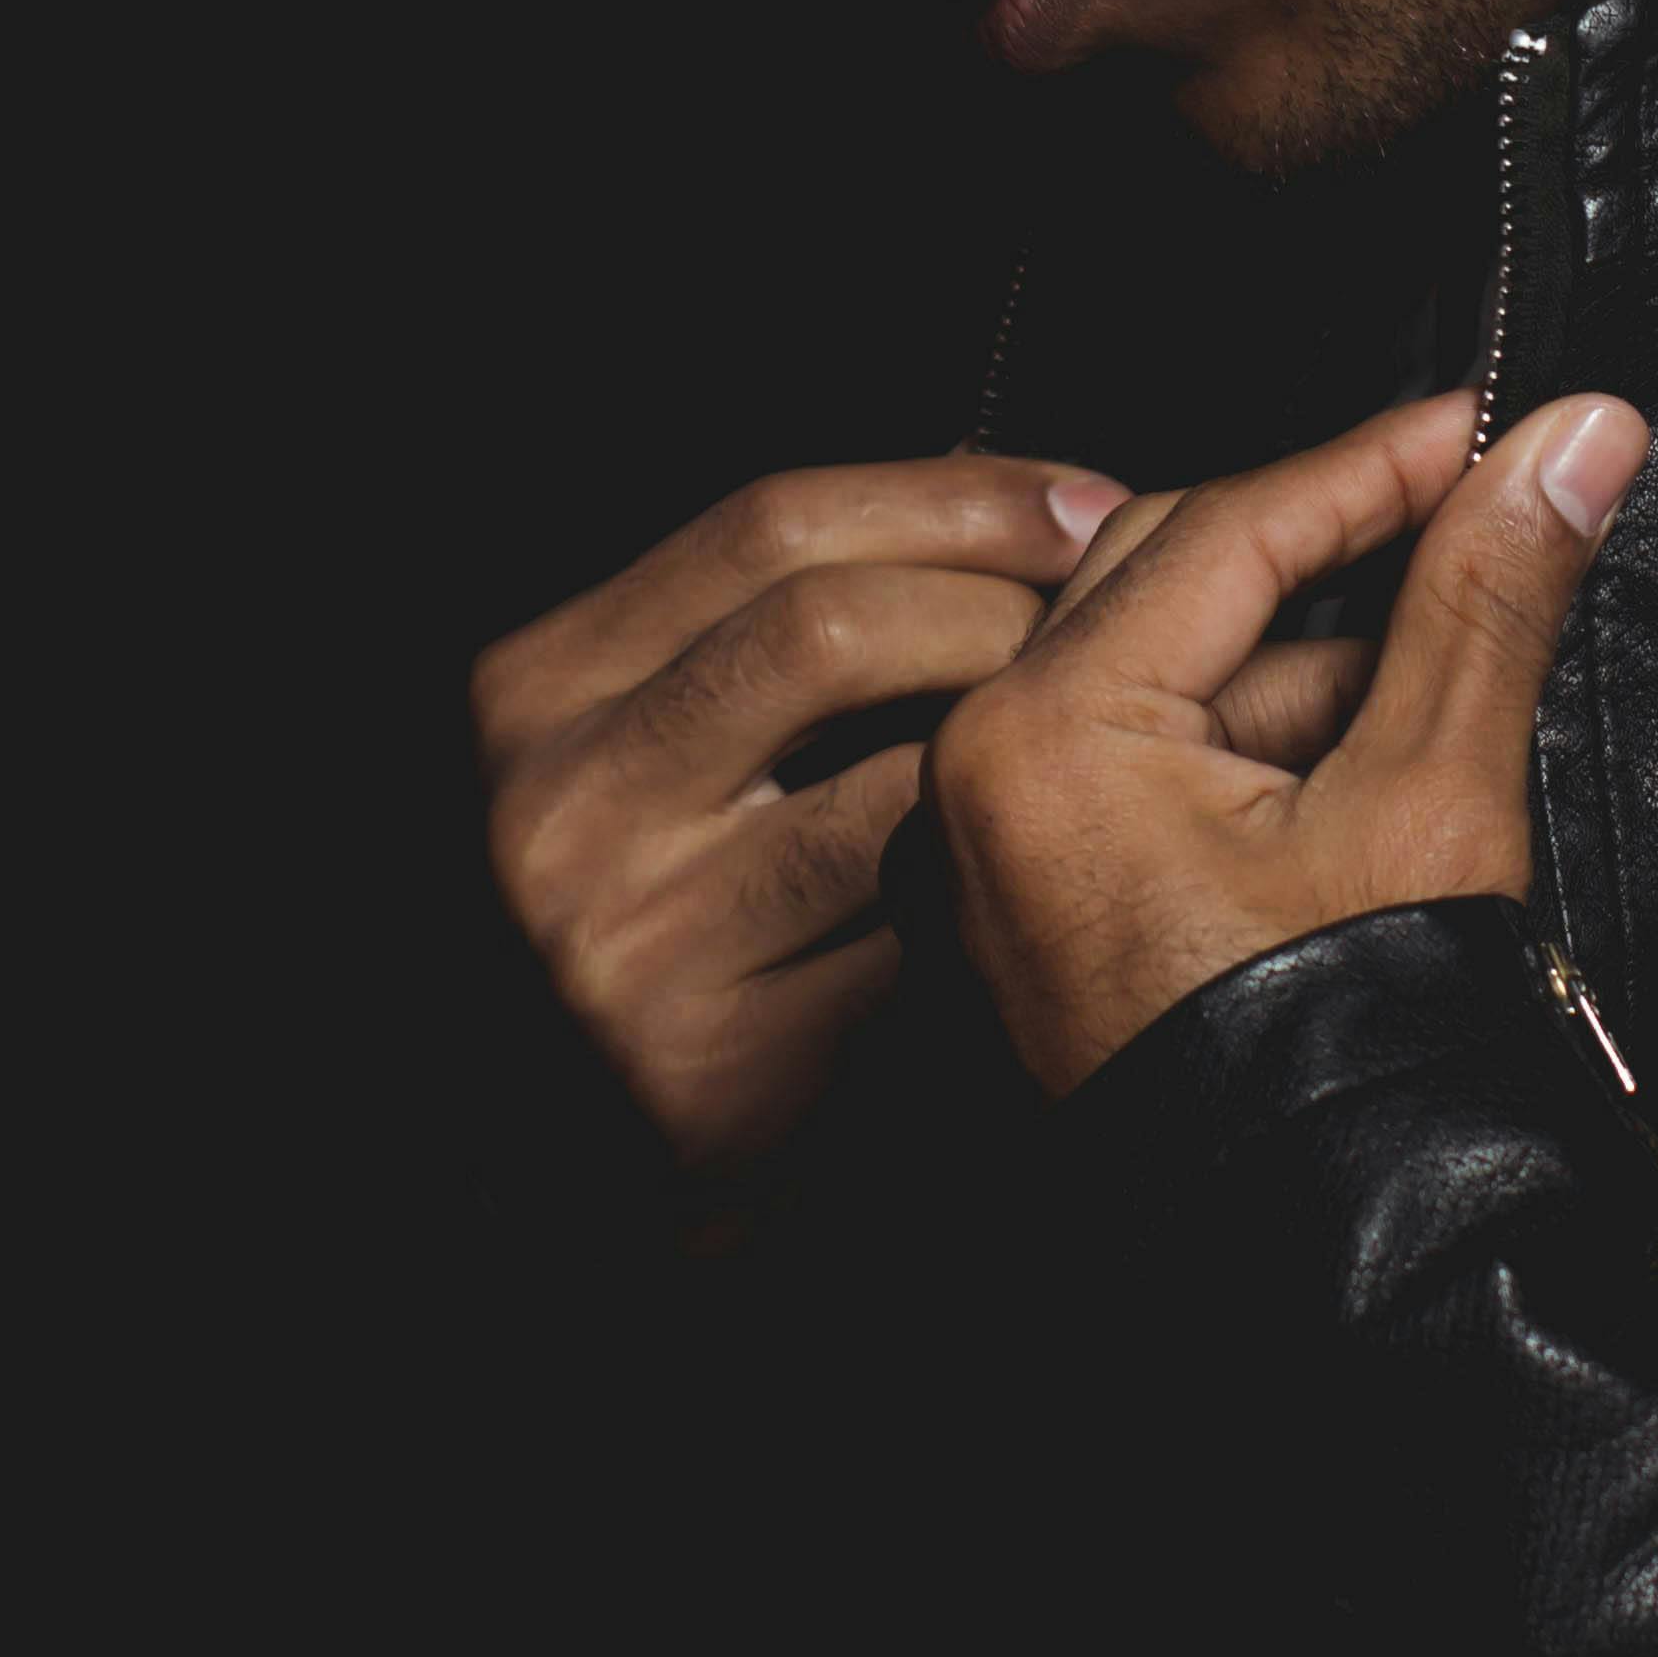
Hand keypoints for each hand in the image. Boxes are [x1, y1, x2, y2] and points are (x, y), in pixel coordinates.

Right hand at [472, 454, 1130, 1166]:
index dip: (953, 497)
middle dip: (1004, 608)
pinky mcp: (716, 1071)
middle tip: (1117, 627)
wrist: (578, 1159)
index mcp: (540, 685)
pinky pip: (913, 948)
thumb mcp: (652, 739)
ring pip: (891, 793)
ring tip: (1104, 748)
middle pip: (829, 630)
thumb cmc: (656, 911)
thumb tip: (988, 497)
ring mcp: (628, 942)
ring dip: (1026, 758)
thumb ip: (768, 624)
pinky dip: (998, 906)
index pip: (768, 524)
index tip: (1080, 501)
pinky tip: (1058, 887)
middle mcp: (560, 803)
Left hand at [929, 385, 1648, 1095]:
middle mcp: (975, 784)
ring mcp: (991, 856)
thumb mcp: (1430, 798)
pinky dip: (1258, 752)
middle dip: (1340, 562)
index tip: (1483, 424)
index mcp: (1036, 738)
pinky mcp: (1029, 913)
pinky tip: (1366, 778)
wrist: (1321, 1286)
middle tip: (1479, 526)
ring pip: (1166, 676)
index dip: (1378, 463)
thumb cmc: (1344, 1071)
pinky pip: (1139, 769)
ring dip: (1310, 666)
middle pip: (1174, 581)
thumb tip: (1570, 438)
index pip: (1228, 526)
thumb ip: (1488, 597)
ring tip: (1437, 711)